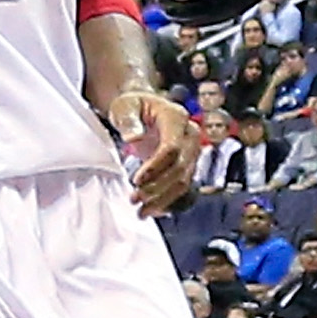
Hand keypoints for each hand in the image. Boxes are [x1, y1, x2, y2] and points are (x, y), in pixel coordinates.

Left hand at [108, 79, 194, 215]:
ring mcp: (192, 150)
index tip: (136, 180)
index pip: (171, 147)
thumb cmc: (132, 106)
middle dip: (157, 187)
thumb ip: (128, 120)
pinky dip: (167, 200)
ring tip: (141, 211)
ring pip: (183, 180)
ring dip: (162, 199)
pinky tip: (151, 210)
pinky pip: (182, 186)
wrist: (142, 109)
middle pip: (180, 167)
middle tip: (134, 199)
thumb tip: (133, 138)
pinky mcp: (188, 164)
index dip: (155, 167)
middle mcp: (190, 133)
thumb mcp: (124, 107)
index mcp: (176, 117)